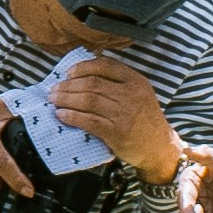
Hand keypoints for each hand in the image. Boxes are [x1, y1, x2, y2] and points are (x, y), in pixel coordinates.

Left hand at [50, 50, 174, 177]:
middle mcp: (130, 94)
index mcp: (135, 80)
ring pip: (88, 100)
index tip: (68, 73)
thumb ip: (118, 83)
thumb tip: (82, 74)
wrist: (159, 147)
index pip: (105, 65)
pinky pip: (89, 121)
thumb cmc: (144, 119)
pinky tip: (61, 115)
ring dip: (66, 99)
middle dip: (68, 85)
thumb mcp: (138, 94)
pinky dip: (72, 117)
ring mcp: (123, 113)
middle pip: (92, 83)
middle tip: (54, 90)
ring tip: (54, 101)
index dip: (83, 67)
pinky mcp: (116, 132)